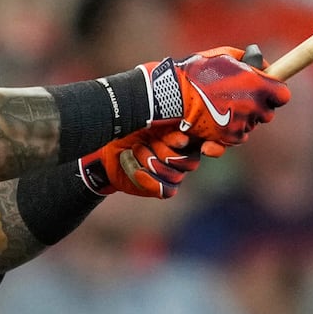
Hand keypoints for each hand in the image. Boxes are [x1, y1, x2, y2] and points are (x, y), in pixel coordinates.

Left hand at [80, 124, 199, 198]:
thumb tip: (183, 138)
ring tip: (136, 150)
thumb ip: (166, 128)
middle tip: (147, 142)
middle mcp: (183, 157)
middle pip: (190, 162)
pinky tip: (137, 171)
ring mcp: (174, 174)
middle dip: (165, 152)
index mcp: (184, 138)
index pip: (204, 144)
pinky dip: (148, 180)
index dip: (204, 145)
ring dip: (151, 162)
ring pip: (175, 176)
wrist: (108, 152)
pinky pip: (165, 190)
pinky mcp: (162, 188)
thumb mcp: (145, 123)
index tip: (190, 142)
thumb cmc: (128, 132)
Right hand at [155, 44, 288, 151]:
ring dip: (244, 118)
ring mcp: (241, 125)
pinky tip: (219, 119)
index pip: (283, 95)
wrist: (173, 95)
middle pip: (268, 114)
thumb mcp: (225, 56)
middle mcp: (253, 107)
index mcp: (257, 85)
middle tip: (242, 97)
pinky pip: (238, 137)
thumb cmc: (199, 71)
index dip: (276, 91)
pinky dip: (231, 130)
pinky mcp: (227, 138)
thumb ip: (249, 60)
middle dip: (259, 106)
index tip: (267, 88)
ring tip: (225, 106)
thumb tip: (265, 67)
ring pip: (252, 126)